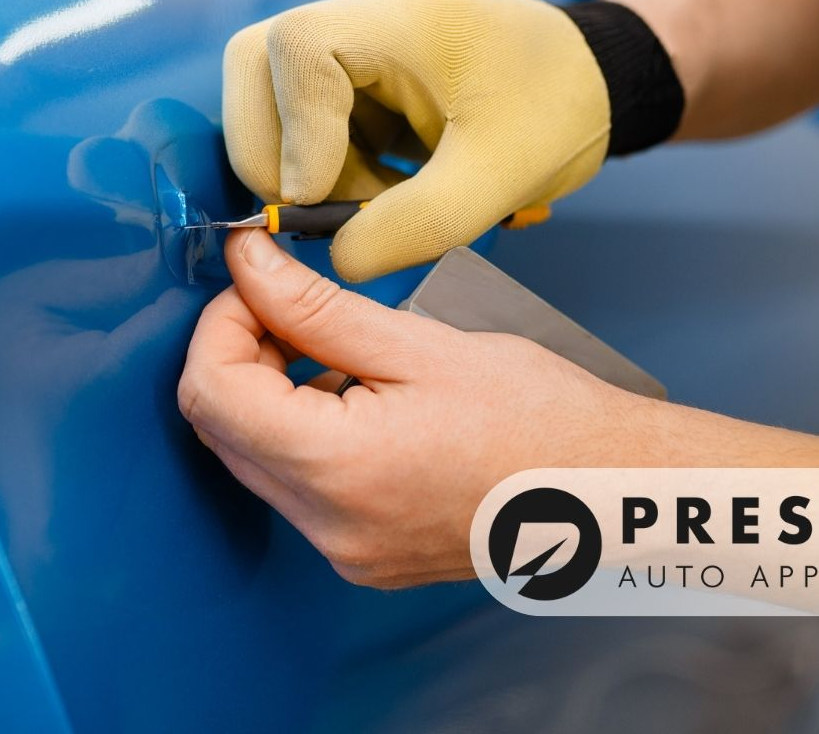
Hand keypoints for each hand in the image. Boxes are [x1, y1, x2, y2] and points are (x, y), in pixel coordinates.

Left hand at [177, 230, 662, 587]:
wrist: (609, 490)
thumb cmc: (538, 417)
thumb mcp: (417, 342)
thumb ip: (314, 305)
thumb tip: (247, 263)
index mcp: (336, 470)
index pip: (209, 393)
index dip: (220, 324)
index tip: (259, 284)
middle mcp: (327, 526)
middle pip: (222, 429)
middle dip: (240, 355)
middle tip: (293, 307)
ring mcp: (344, 549)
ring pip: (255, 459)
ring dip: (272, 395)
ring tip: (346, 356)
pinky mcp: (363, 555)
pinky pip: (298, 488)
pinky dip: (306, 434)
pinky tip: (364, 401)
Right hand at [222, 0, 612, 281]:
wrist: (591, 83)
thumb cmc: (555, 110)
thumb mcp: (496, 179)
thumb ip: (416, 224)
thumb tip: (340, 259)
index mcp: (395, 19)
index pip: (296, 50)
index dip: (292, 130)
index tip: (319, 197)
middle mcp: (357, 20)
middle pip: (253, 65)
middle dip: (277, 153)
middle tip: (329, 210)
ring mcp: (348, 47)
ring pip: (268, 102)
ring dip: (305, 168)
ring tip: (381, 202)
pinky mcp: (349, 81)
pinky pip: (299, 124)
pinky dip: (326, 170)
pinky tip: (387, 190)